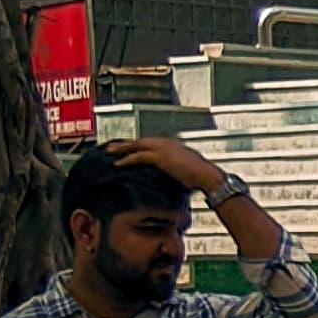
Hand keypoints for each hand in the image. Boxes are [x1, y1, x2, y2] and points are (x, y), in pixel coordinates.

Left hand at [108, 134, 225, 193]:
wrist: (207, 176)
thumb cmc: (201, 177)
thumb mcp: (187, 171)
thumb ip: (177, 170)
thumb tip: (173, 177)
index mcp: (174, 144)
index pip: (151, 143)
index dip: (139, 145)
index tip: (129, 148)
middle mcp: (167, 142)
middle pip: (141, 141)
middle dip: (127, 143)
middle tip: (113, 146)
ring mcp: (163, 147)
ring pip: (137, 145)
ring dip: (122, 148)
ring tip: (110, 152)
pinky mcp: (160, 156)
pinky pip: (139, 156)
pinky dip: (127, 159)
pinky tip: (118, 163)